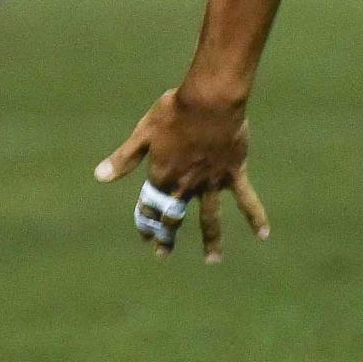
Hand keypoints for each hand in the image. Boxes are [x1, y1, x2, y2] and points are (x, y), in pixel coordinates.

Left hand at [95, 87, 270, 262]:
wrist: (209, 101)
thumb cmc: (174, 111)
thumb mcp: (143, 132)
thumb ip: (124, 159)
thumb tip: (99, 176)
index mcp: (163, 175)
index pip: (150, 205)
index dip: (145, 220)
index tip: (144, 235)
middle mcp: (186, 185)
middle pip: (175, 216)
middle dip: (167, 235)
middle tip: (162, 253)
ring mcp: (211, 182)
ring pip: (210, 218)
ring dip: (211, 241)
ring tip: (212, 260)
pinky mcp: (233, 174)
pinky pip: (246, 200)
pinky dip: (255, 217)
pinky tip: (263, 235)